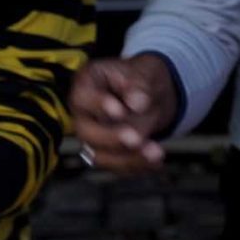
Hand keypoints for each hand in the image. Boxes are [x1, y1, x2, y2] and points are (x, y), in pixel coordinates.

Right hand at [68, 54, 177, 174]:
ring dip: (128, 158)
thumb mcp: (143, 74)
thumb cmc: (139, 81)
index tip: (120, 111)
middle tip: (136, 138)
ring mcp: (92, 137)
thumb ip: (140, 86)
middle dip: (112, 138)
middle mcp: (84, 114)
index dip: (98, 106)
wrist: (149, 98)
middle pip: (87, 132)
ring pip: (99, 156)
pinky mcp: (104, 154)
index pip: (82, 97)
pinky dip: (137, 166)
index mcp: (86, 85)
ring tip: (155, 152)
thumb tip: (138, 103)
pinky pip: (116, 166)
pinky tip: (156, 161)